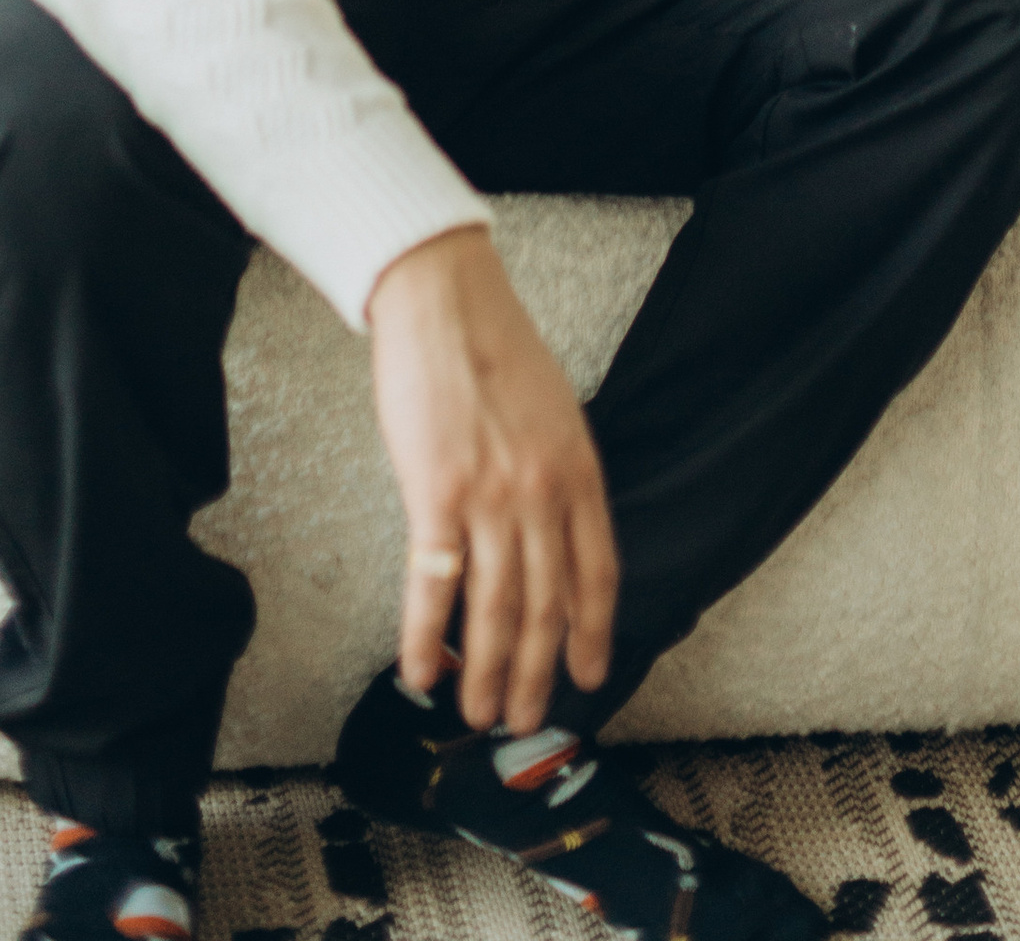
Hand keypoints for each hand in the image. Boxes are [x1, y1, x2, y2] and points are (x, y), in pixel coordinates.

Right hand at [367, 223, 619, 736]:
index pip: (598, 571)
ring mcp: (491, 496)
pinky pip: (434, 585)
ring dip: (486, 672)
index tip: (588, 674)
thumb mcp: (554, 413)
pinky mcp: (435, 494)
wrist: (444, 300)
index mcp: (579, 468)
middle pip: (546, 604)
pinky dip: (426, 637)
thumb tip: (551, 540)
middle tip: (527, 719)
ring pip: (495, 609)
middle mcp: (543, 491)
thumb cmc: (495, 347)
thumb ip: (558, 477)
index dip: (593, 631)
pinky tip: (421, 673)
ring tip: (479, 713)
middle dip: (537, 672)